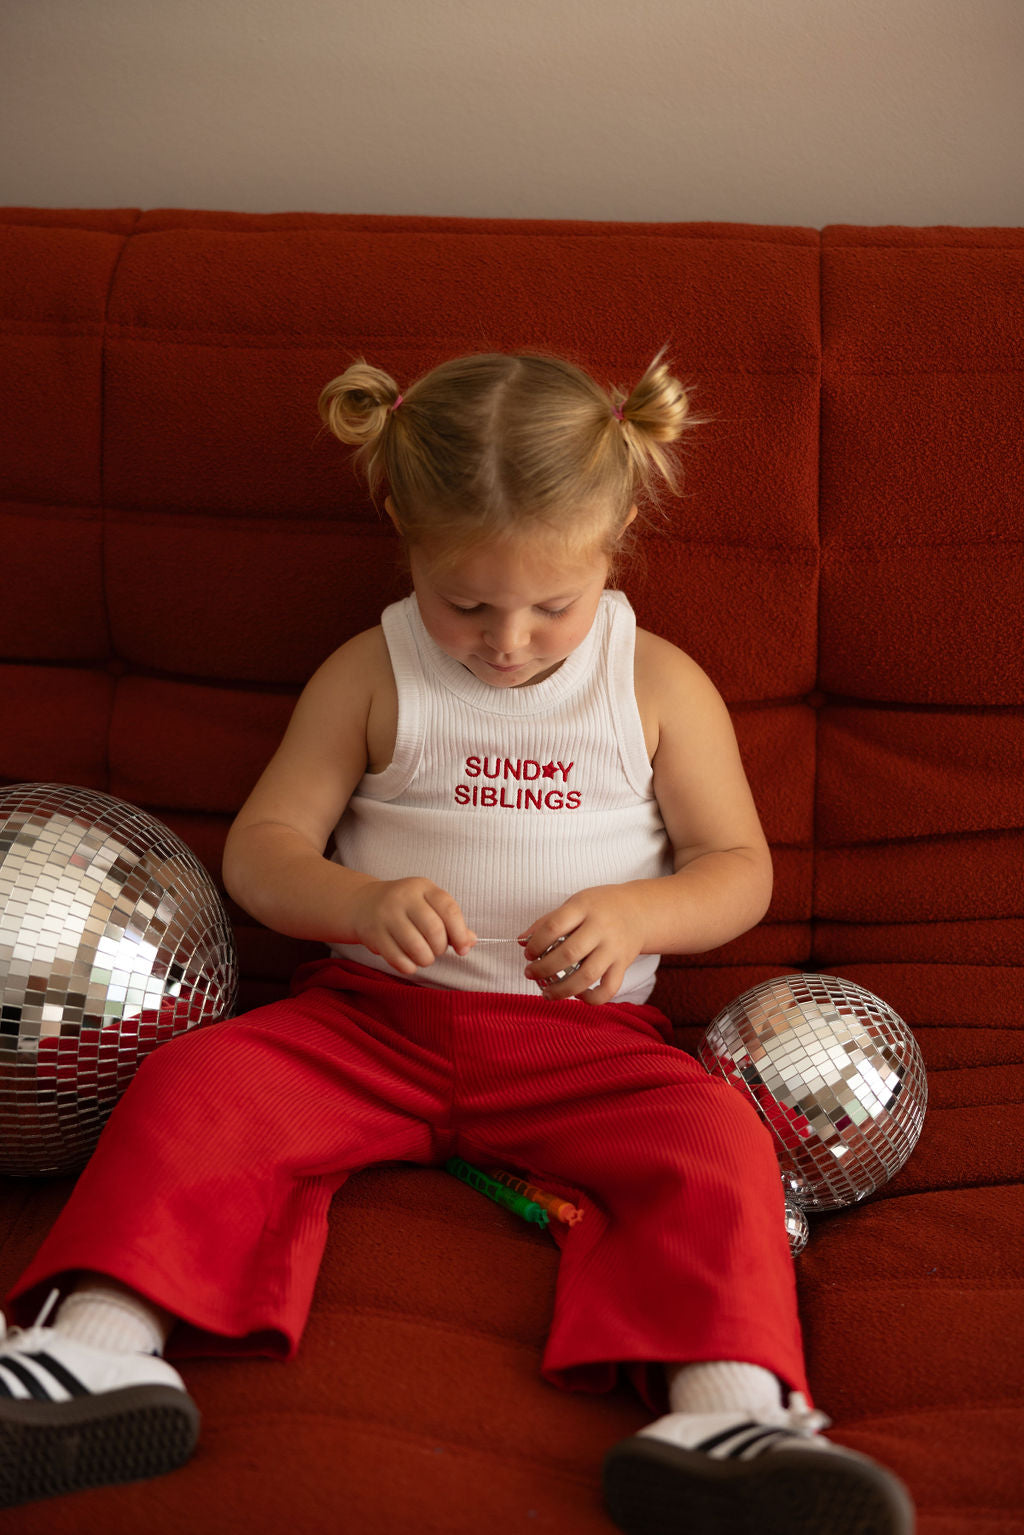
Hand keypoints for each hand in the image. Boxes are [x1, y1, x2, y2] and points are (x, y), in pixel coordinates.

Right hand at [350, 878, 475, 975]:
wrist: (362, 903)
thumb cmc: (405, 906)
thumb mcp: (428, 904)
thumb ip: (451, 921)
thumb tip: (471, 941)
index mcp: (423, 887)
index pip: (449, 909)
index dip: (460, 933)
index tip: (463, 949)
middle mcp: (403, 898)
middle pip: (434, 930)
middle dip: (440, 948)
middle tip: (436, 950)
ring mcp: (386, 915)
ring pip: (417, 948)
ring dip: (426, 959)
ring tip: (423, 957)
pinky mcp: (373, 934)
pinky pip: (398, 959)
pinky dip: (409, 967)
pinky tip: (409, 962)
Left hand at [519, 886, 645, 1004]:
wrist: (639, 911)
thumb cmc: (600, 907)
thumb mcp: (574, 904)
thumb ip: (547, 921)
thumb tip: (522, 941)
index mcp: (584, 908)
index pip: (554, 927)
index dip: (535, 944)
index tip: (528, 954)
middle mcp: (601, 928)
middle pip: (568, 954)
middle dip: (543, 969)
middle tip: (530, 973)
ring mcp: (614, 949)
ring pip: (587, 976)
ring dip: (562, 990)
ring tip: (546, 993)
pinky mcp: (623, 965)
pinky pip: (608, 989)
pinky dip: (591, 998)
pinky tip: (577, 995)